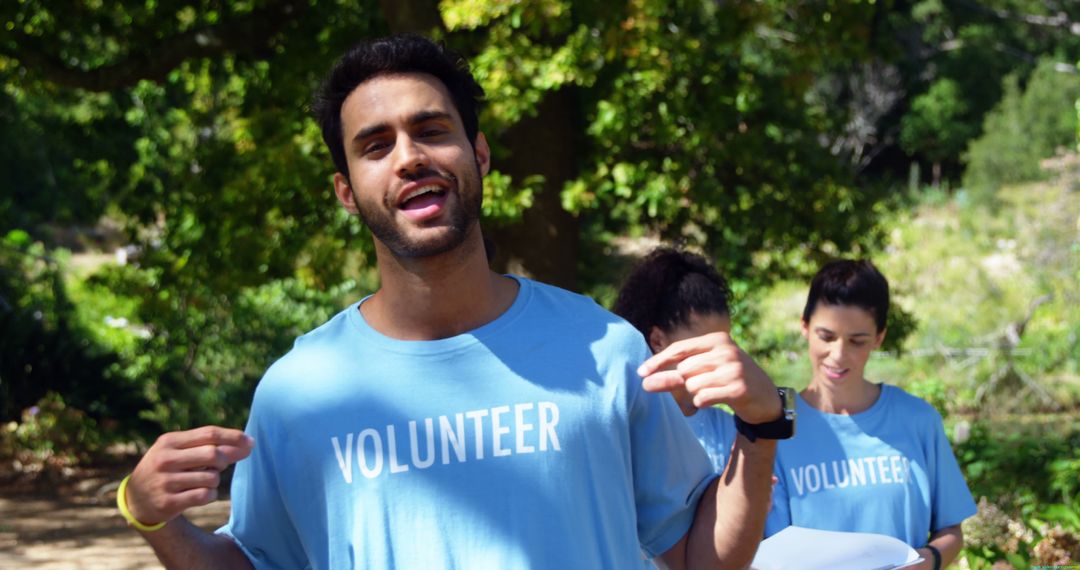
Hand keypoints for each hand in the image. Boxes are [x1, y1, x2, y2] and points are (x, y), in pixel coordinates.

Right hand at [125, 426, 253, 525]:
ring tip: (203, 480)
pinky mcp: (168, 502)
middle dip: (225, 460)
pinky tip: (201, 493)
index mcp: (169, 441)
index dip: (233, 437)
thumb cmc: (168, 469)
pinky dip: (210, 494)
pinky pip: (205, 495)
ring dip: (215, 480)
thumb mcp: (181, 452)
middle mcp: (165, 460)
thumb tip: (247, 445)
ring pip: (211, 478)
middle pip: (213, 454)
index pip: (209, 434)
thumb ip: (210, 447)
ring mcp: (165, 482)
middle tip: (222, 465)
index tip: (250, 442)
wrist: (136, 499)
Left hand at [638, 332, 780, 423]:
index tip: (641, 373)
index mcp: (717, 340)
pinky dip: (702, 402)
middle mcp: (726, 351)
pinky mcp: (738, 388)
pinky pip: (703, 397)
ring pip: (692, 385)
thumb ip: (677, 374)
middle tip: (701, 387)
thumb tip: (646, 380)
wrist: (766, 398)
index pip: (680, 349)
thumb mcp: (707, 370)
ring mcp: (734, 369)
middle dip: (684, 383)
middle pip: (684, 370)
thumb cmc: (729, 380)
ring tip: (712, 393)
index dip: (658, 361)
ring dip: (695, 395)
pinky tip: (714, 401)